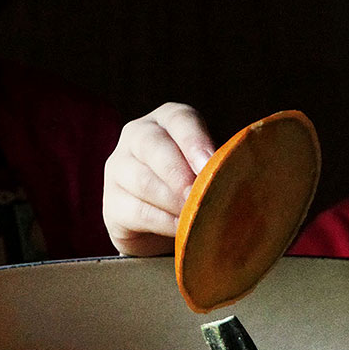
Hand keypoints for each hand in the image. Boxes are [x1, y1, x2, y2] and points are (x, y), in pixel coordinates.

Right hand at [102, 103, 214, 254]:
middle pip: (152, 145)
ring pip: (142, 180)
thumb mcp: (208, 169)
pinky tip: (180, 230)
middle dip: (179, 173)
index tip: (210, 165)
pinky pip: (136, 211)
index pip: (179, 119)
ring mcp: (118, 168)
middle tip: (199, 195)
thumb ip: (217, 167)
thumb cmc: (196, 187)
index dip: (195, 141)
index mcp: (167, 120)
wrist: (165, 225)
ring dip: (172, 201)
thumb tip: (238, 176)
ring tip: (194, 216)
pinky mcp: (111, 203)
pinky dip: (163, 223)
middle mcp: (137, 135)